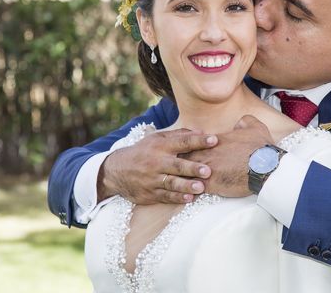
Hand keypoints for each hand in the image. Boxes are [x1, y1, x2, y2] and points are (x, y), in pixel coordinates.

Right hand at [97, 128, 216, 204]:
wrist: (116, 170)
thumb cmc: (144, 151)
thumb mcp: (157, 138)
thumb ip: (180, 135)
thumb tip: (202, 132)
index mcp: (160, 146)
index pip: (182, 142)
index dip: (198, 141)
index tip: (214, 140)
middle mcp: (156, 162)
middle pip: (177, 165)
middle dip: (192, 168)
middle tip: (208, 171)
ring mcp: (152, 179)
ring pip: (172, 183)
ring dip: (186, 186)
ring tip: (200, 188)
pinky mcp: (149, 193)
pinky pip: (165, 196)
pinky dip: (177, 198)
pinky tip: (188, 198)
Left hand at [183, 115, 272, 196]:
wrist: (265, 167)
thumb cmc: (261, 148)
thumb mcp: (254, 127)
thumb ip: (244, 121)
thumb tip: (240, 122)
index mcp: (214, 140)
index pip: (192, 142)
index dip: (189, 147)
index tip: (185, 151)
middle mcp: (207, 153)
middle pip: (183, 156)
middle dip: (179, 161)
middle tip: (174, 167)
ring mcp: (207, 169)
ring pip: (185, 172)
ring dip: (181, 177)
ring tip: (176, 182)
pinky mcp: (211, 184)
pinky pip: (193, 188)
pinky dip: (190, 191)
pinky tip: (187, 195)